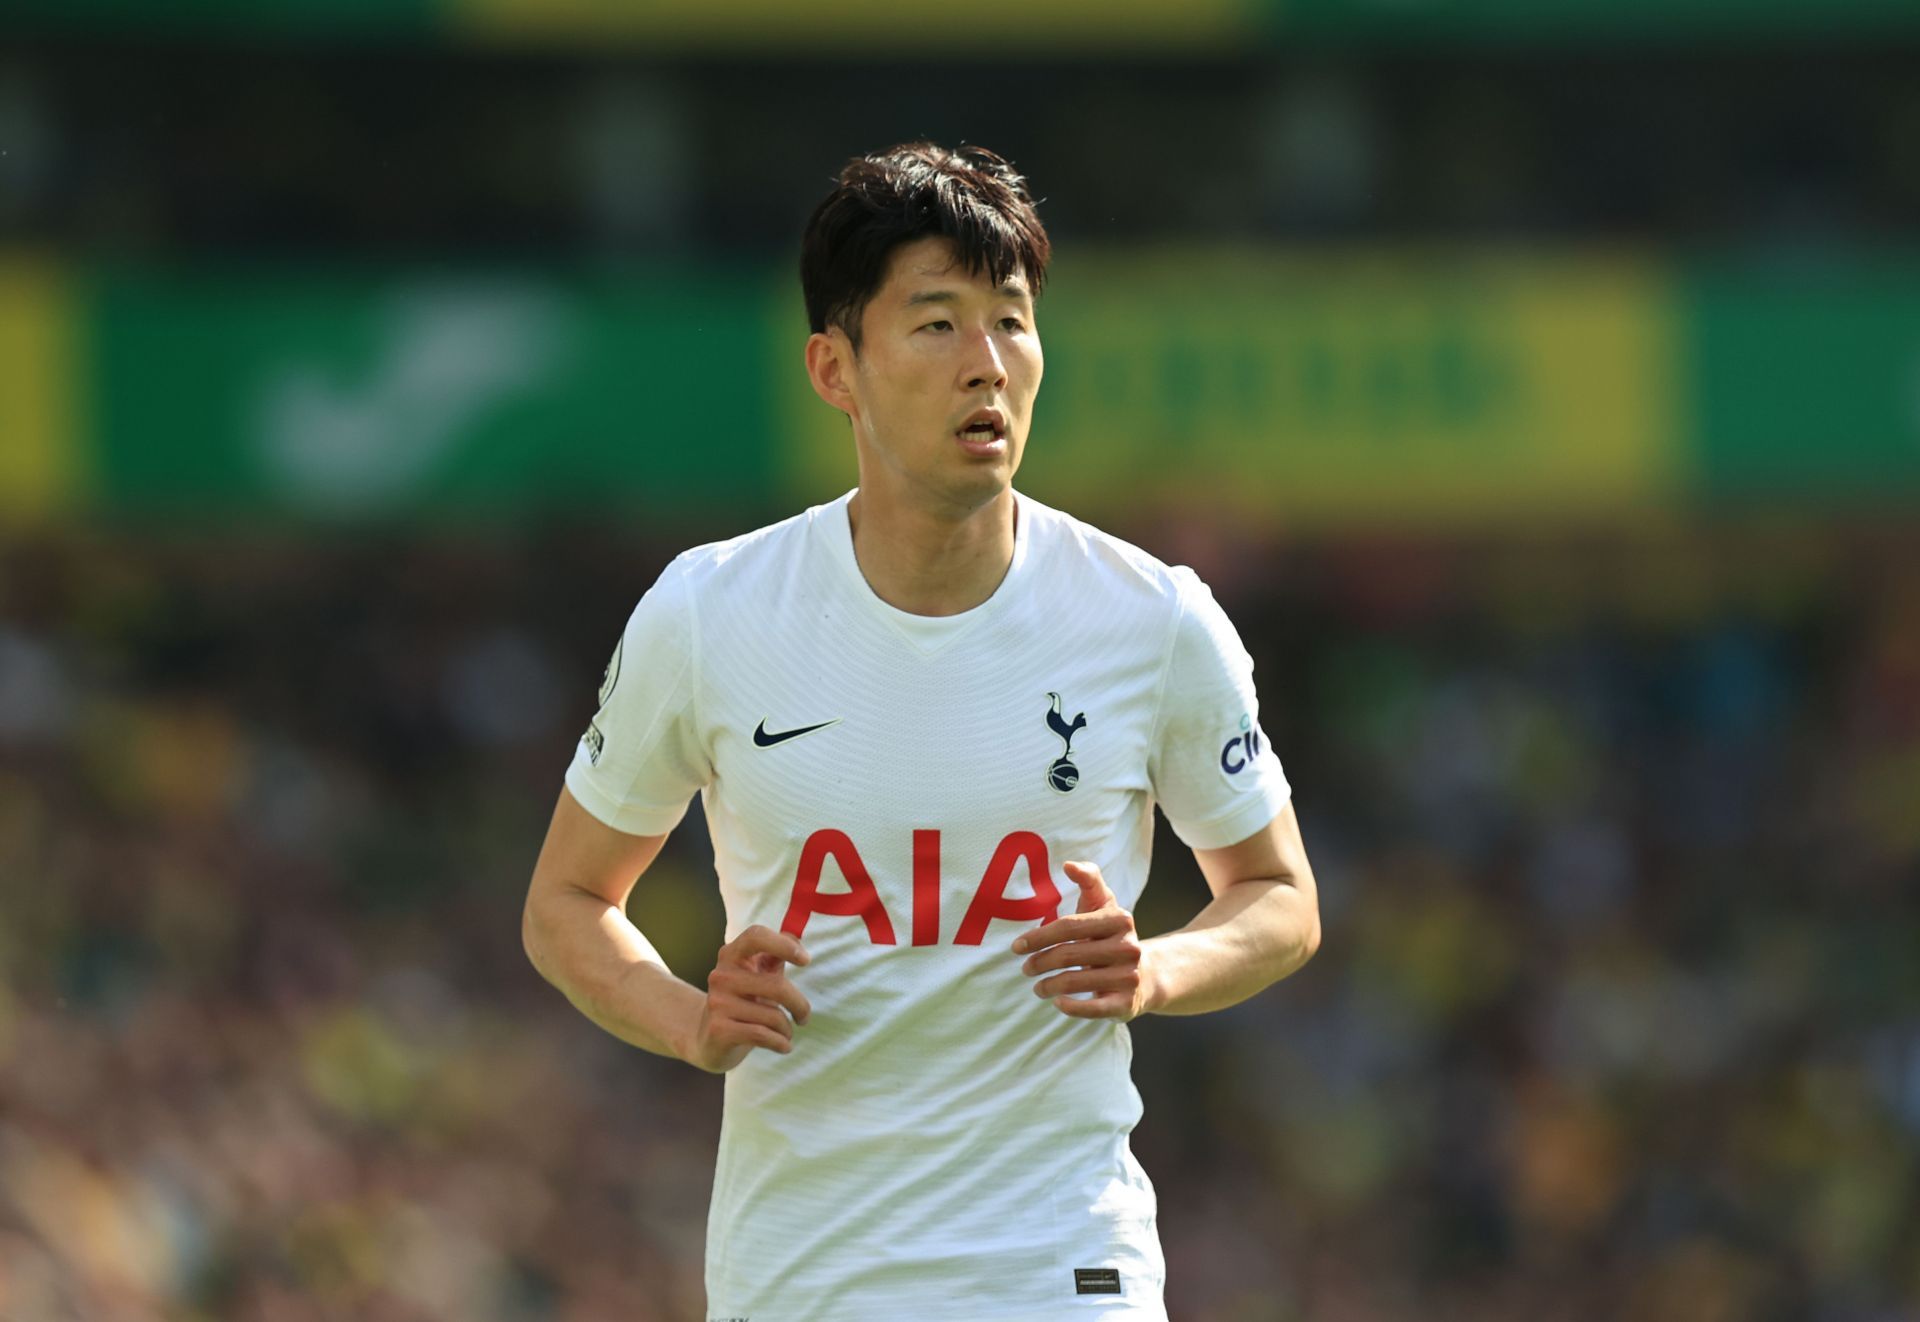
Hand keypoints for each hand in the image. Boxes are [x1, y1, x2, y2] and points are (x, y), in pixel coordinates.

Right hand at [687, 925, 811, 1072]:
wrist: (708, 1038)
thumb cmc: (743, 1001)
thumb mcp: (758, 975)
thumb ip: (776, 956)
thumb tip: (798, 944)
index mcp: (732, 955)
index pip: (756, 936)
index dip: (784, 945)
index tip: (806, 960)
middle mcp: (721, 975)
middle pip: (776, 986)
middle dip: (799, 1005)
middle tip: (804, 1017)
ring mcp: (717, 1002)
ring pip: (773, 1016)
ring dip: (787, 1029)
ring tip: (785, 1033)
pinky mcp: (718, 1029)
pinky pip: (763, 1035)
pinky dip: (780, 1043)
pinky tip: (784, 1046)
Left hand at [1012, 861, 1155, 1020]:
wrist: (1145, 975)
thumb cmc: (1110, 935)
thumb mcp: (1103, 904)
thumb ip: (1089, 879)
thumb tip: (1068, 864)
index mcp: (1119, 920)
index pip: (1070, 926)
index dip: (1039, 936)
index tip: (1017, 946)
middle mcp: (1128, 947)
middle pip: (1069, 954)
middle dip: (1040, 962)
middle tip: (1025, 968)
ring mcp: (1129, 976)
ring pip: (1076, 981)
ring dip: (1048, 985)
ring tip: (1037, 987)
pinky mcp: (1126, 1002)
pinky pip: (1093, 1009)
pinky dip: (1071, 1007)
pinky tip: (1057, 1002)